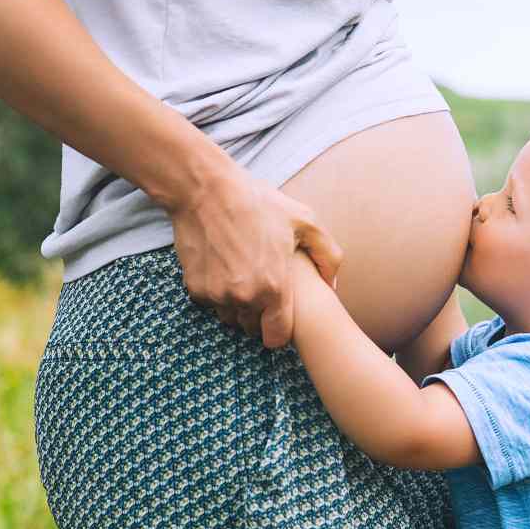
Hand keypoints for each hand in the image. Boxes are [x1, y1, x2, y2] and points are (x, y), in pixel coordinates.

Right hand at [168, 167, 342, 347]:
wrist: (206, 190)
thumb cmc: (259, 203)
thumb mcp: (305, 221)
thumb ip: (328, 256)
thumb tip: (334, 285)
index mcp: (274, 287)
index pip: (276, 338)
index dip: (280, 330)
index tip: (279, 316)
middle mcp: (244, 298)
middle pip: (253, 329)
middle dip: (259, 315)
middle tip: (262, 287)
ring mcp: (216, 295)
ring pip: (230, 317)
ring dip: (237, 305)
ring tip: (244, 275)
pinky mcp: (195, 288)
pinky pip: (211, 302)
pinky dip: (217, 292)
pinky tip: (224, 266)